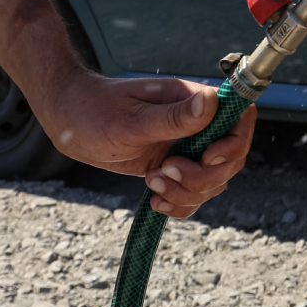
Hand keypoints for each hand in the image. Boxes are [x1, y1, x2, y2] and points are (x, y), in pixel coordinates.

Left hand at [38, 71, 256, 218]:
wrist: (68, 121)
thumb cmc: (93, 109)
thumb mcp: (131, 118)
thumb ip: (174, 117)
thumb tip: (211, 101)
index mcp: (191, 101)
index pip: (239, 120)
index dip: (232, 144)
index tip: (206, 157)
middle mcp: (195, 124)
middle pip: (230, 159)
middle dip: (203, 177)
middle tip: (164, 172)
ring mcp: (185, 147)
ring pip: (213, 181)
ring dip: (188, 193)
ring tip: (152, 184)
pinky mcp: (171, 166)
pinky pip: (193, 194)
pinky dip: (180, 205)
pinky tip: (156, 203)